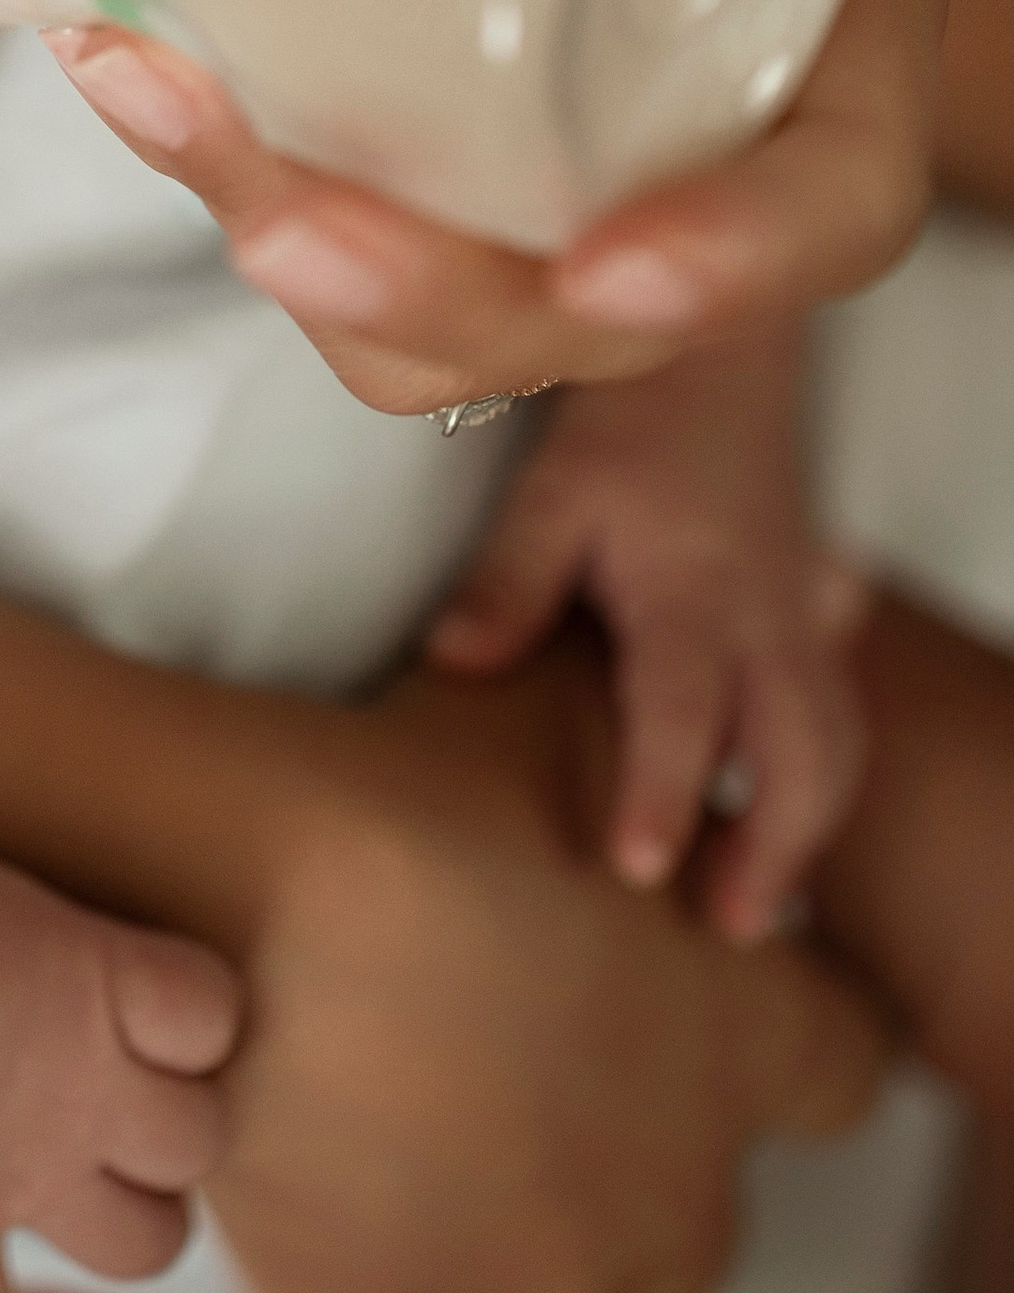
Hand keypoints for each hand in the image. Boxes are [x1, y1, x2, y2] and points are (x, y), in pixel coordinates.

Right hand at [0, 847, 238, 1292]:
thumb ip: (43, 947)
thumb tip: (54, 967)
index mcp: (98, 989)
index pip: (209, 1007)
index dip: (199, 1007)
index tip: (166, 995)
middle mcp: (85, 1095)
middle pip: (198, 1135)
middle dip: (184, 1121)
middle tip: (143, 1095)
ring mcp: (26, 1178)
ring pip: (141, 1244)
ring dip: (143, 1229)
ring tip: (119, 1203)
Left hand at [50, 0, 942, 414]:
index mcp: (823, 45)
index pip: (817, 206)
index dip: (724, 262)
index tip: (605, 275)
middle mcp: (698, 151)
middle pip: (576, 307)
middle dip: (420, 287)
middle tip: (276, 220)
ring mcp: (563, 178)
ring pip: (441, 307)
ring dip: (290, 238)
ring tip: (140, 88)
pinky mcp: (445, 157)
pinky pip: (358, 224)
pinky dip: (238, 166)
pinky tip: (114, 46)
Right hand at [204, 639, 893, 1292]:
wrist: (239, 877)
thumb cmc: (412, 780)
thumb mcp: (565, 707)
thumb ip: (641, 749)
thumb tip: (657, 738)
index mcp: (738, 1043)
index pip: (837, 1062)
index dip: (767, 1021)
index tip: (677, 980)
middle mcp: (663, 1197)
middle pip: (686, 1218)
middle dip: (609, 1153)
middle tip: (500, 1046)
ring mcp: (526, 1285)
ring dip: (484, 1243)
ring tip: (388, 1134)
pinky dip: (334, 1289)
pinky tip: (292, 1195)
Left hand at [425, 336, 869, 939]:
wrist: (718, 366)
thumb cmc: (626, 431)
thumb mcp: (550, 492)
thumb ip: (508, 581)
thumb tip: (449, 667)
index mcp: (691, 592)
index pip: (684, 709)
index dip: (664, 791)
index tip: (639, 868)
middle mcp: (764, 620)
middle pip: (801, 754)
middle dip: (772, 849)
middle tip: (722, 926)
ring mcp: (802, 624)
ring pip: (837, 744)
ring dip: (805, 830)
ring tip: (750, 907)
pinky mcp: (816, 624)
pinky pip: (843, 716)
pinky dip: (823, 783)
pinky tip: (781, 828)